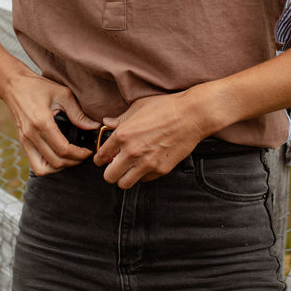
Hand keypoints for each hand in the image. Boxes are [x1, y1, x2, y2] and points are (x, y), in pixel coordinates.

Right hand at [0, 68, 98, 176]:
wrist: (13, 85)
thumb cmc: (38, 86)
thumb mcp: (62, 94)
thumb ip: (78, 113)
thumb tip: (94, 127)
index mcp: (42, 122)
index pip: (63, 150)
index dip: (79, 154)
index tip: (88, 151)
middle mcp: (31, 135)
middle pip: (55, 162)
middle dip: (73, 162)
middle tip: (83, 155)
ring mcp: (24, 140)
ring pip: (42, 169)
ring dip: (59, 167)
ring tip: (70, 158)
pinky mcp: (22, 142)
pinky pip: (34, 163)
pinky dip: (48, 165)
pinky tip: (57, 156)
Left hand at [93, 91, 207, 188]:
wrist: (191, 115)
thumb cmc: (166, 107)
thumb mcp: (138, 107)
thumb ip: (120, 119)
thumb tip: (107, 123)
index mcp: (122, 135)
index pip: (101, 156)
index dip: (99, 159)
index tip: (102, 159)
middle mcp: (131, 152)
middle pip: (109, 176)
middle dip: (110, 172)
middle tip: (115, 166)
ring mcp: (146, 163)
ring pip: (124, 183)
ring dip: (125, 177)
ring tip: (129, 169)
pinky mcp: (160, 170)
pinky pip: (144, 180)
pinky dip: (143, 175)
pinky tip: (146, 165)